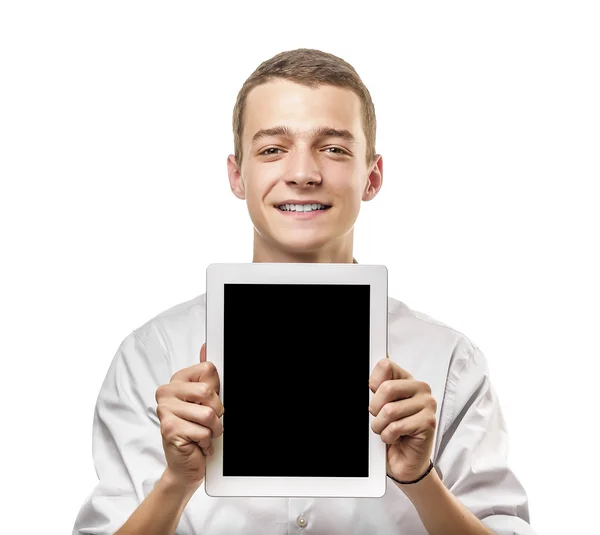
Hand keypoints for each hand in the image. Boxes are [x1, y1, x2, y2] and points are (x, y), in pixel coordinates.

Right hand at [155, 343, 222, 487]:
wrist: (185, 465)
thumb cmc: (197, 430)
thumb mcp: (205, 400)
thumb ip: (206, 375)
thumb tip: (206, 347)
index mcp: (177, 380)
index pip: (209, 370)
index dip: (217, 390)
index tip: (209, 402)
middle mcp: (166, 392)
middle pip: (208, 391)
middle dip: (217, 412)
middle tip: (208, 422)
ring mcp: (165, 410)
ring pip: (208, 414)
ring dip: (213, 429)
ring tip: (204, 433)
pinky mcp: (169, 429)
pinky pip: (203, 431)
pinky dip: (206, 442)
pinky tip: (196, 443)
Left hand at [368, 357, 436, 482]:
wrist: (403, 461)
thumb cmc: (392, 431)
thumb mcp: (379, 407)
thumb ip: (375, 391)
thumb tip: (366, 385)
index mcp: (406, 379)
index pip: (386, 365)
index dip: (373, 384)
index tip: (374, 397)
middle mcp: (420, 388)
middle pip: (386, 388)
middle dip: (375, 409)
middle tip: (380, 419)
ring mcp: (427, 405)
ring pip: (389, 411)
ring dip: (381, 426)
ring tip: (388, 430)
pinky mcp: (428, 422)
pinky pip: (396, 427)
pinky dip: (388, 436)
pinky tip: (396, 438)